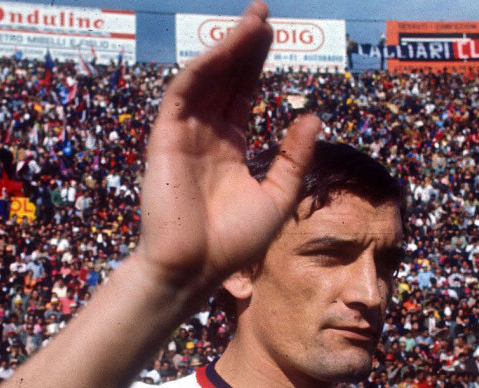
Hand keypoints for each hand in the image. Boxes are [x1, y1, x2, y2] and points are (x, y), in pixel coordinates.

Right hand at [135, 1, 319, 298]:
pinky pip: (185, 93)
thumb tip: (311, 115)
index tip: (273, 34)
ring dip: (227, 48)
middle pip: (227, 78)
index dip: (256, 63)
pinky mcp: (167, 138)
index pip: (243, 94)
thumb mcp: (278, 196)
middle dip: (244, 45)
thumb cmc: (233, 244)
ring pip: (207, 79)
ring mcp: (185, 134)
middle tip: (264, 12)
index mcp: (230, 148)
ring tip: (254, 21)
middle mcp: (206, 135)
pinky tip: (228, 46)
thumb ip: (294, 157)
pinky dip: (205, 66)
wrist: (195, 270)